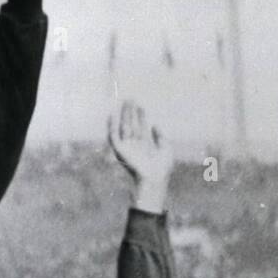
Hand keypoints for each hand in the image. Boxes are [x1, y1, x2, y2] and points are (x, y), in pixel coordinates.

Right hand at [109, 99, 172, 213]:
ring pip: (124, 127)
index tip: (141, 105)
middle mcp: (135, 145)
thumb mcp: (165, 148)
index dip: (141, 116)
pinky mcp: (119, 151)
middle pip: (132, 124)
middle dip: (131, 112)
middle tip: (131, 99)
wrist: (154, 178)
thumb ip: (160, 136)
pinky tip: (113, 116)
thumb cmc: (162, 167)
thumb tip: (155, 125)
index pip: (141, 127)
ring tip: (125, 103)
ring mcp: (127, 147)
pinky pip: (113, 137)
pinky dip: (111, 127)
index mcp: (145, 145)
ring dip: (123, 115)